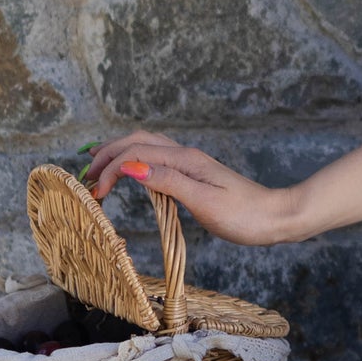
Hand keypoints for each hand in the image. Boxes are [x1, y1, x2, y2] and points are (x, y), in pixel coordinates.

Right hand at [81, 132, 295, 246]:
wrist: (276, 218)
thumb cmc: (244, 215)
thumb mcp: (203, 201)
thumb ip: (167, 182)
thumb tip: (131, 167)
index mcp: (185, 160)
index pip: (135, 154)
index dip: (110, 170)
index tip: (95, 194)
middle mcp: (185, 155)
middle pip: (136, 142)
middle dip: (107, 154)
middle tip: (84, 176)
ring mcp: (190, 163)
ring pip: (146, 147)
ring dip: (119, 154)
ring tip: (96, 165)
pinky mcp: (193, 174)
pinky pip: (156, 159)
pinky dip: (135, 161)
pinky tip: (130, 172)